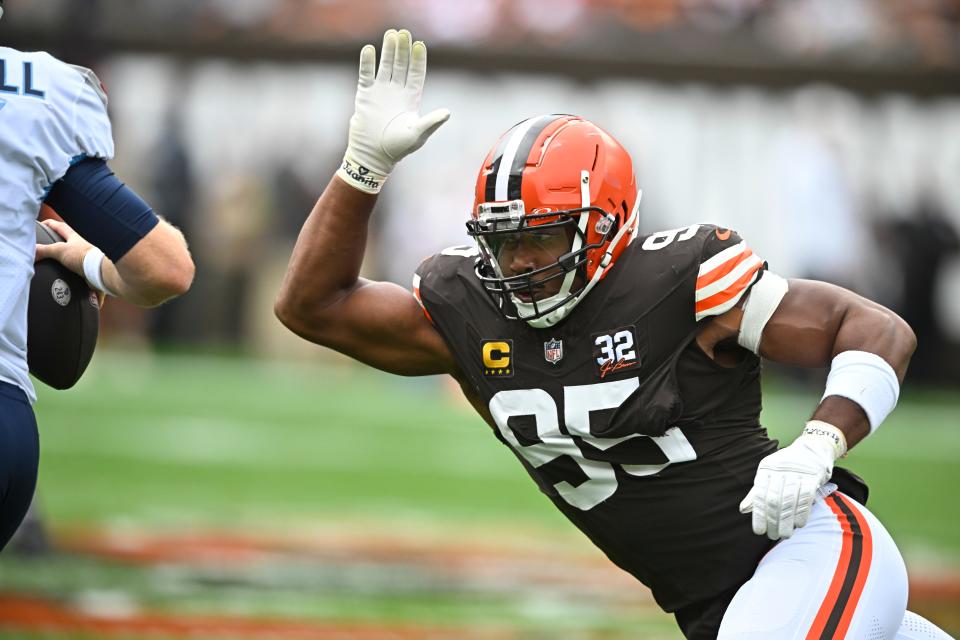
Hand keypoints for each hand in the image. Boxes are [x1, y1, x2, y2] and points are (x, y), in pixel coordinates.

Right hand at [34, 218, 93, 276]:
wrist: (99, 272)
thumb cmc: (84, 256)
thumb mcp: (60, 250)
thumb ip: (45, 250)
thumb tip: (32, 251)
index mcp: (73, 237)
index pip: (59, 226)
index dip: (49, 223)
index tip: (41, 224)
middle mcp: (78, 245)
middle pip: (64, 239)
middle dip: (54, 240)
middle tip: (45, 242)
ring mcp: (82, 256)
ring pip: (68, 253)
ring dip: (59, 256)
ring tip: (50, 259)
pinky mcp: (83, 267)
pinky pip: (72, 267)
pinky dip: (65, 269)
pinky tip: (61, 272)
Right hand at [337, 29, 449, 193]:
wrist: (373, 156)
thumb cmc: (398, 148)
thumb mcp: (417, 134)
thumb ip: (431, 122)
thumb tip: (447, 113)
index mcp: (411, 99)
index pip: (415, 74)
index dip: (418, 60)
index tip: (419, 45)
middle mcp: (397, 93)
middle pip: (401, 65)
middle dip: (403, 50)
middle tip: (404, 33)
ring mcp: (380, 93)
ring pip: (385, 66)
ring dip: (387, 51)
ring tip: (390, 35)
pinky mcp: (365, 96)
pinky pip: (366, 75)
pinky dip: (367, 63)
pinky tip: (369, 50)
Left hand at [739, 424, 845, 539]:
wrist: (813, 448)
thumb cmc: (787, 466)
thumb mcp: (769, 475)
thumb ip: (757, 492)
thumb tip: (743, 509)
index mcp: (766, 470)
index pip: (759, 495)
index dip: (759, 514)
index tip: (759, 531)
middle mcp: (779, 471)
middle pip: (774, 500)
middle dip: (773, 521)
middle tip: (773, 536)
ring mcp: (796, 473)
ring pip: (789, 501)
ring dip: (787, 521)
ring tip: (785, 534)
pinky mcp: (812, 476)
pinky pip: (806, 497)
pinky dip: (802, 513)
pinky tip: (799, 524)